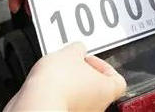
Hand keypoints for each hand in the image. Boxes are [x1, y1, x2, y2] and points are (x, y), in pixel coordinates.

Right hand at [5, 42, 125, 111]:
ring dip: (70, 84)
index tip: (90, 59)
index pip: (118, 80)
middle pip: (97, 87)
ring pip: (80, 96)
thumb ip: (78, 48)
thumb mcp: (70, 52)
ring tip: (56, 72)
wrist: (36, 104)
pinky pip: (64, 103)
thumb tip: (77, 49)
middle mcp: (97, 107)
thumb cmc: (58, 84)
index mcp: (106, 90)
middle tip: (71, 63)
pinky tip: (48, 85)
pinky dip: (58, 94)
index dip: (104, 67)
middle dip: (83, 73)